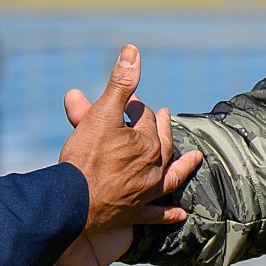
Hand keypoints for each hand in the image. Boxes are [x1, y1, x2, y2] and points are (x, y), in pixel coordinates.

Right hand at [57, 45, 201, 232]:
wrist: (71, 201)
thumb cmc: (86, 156)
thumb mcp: (103, 113)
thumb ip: (121, 83)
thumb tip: (134, 49)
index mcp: (147, 143)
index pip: (144, 119)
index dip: (136, 108)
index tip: (131, 103)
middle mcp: (152, 168)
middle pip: (161, 144)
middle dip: (161, 127)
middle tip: (162, 115)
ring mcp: (145, 193)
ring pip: (169, 177)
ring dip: (182, 166)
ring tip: (194, 158)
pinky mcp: (134, 214)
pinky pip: (157, 215)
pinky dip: (169, 214)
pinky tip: (181, 214)